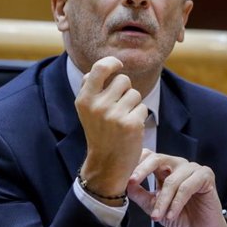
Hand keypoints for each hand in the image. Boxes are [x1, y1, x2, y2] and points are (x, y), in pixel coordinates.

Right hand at [76, 56, 147, 201]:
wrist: (106, 163)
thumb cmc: (99, 131)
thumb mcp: (87, 109)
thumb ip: (92, 87)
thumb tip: (106, 65)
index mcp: (84, 99)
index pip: (100, 68)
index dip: (112, 62)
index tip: (118, 64)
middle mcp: (98, 106)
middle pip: (123, 80)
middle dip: (125, 90)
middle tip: (118, 107)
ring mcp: (114, 115)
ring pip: (134, 93)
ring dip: (133, 104)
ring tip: (123, 118)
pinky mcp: (131, 124)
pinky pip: (142, 107)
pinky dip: (139, 116)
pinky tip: (130, 128)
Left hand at [127, 149, 226, 226]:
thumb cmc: (179, 217)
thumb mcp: (153, 206)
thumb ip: (139, 194)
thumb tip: (124, 185)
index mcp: (164, 168)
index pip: (147, 156)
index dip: (135, 163)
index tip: (122, 176)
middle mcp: (177, 164)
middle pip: (157, 159)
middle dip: (142, 170)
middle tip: (131, 182)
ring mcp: (192, 168)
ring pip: (172, 180)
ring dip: (162, 201)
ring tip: (156, 217)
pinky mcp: (206, 176)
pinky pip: (187, 187)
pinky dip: (177, 203)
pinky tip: (171, 215)